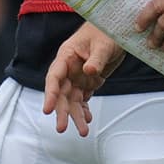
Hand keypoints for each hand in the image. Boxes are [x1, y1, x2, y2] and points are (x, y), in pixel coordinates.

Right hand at [42, 21, 124, 135]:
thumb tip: (89, 71)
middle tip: (61, 128)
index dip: (50, 93)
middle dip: (61, 111)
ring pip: (72, 99)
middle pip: (61, 93)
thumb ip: (96, 58)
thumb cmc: (106, 32)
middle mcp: (69, 68)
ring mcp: (78, 76)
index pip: (54, 76)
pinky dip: (84, 110)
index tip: (47, 109)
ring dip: (75, 115)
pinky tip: (87, 120)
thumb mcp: (103, 44)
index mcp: (67, 56)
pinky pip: (83, 99)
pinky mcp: (88, 82)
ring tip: (82, 132)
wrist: (116, 31)